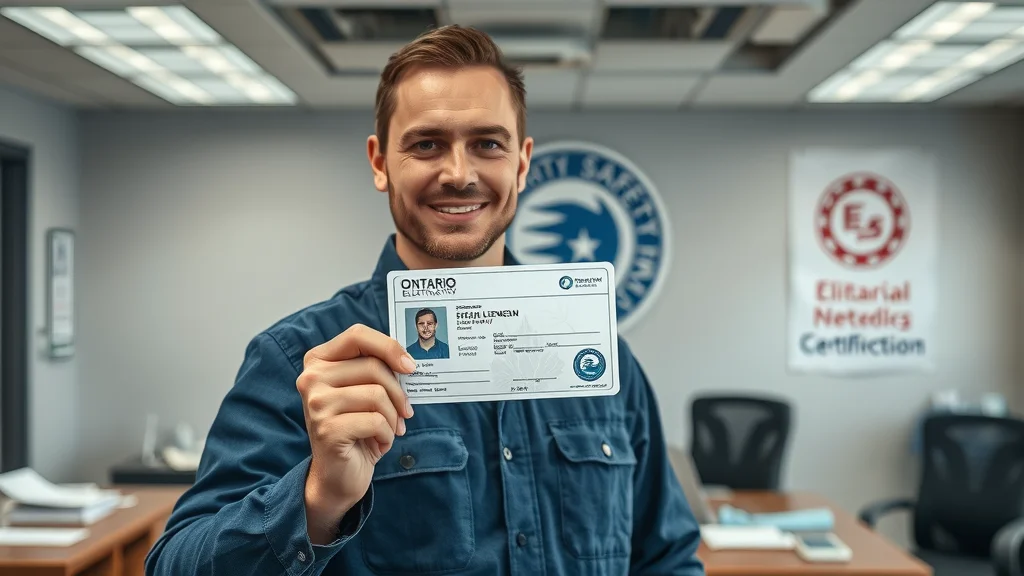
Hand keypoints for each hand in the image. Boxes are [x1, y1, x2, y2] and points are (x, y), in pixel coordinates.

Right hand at [296, 324, 416, 543]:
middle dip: (399, 392)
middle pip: (373, 366)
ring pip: (377, 394)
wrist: (337, 476)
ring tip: (389, 430)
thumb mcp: (365, 392)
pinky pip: (376, 421)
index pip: (357, 335)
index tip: (410, 367)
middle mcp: (311, 378)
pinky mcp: (326, 429)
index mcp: (319, 361)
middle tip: (406, 412)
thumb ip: (377, 370)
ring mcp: (316, 403)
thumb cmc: (356, 429)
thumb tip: (409, 360)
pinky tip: (379, 443)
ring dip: (393, 417)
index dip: (389, 346)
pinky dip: (387, 435)